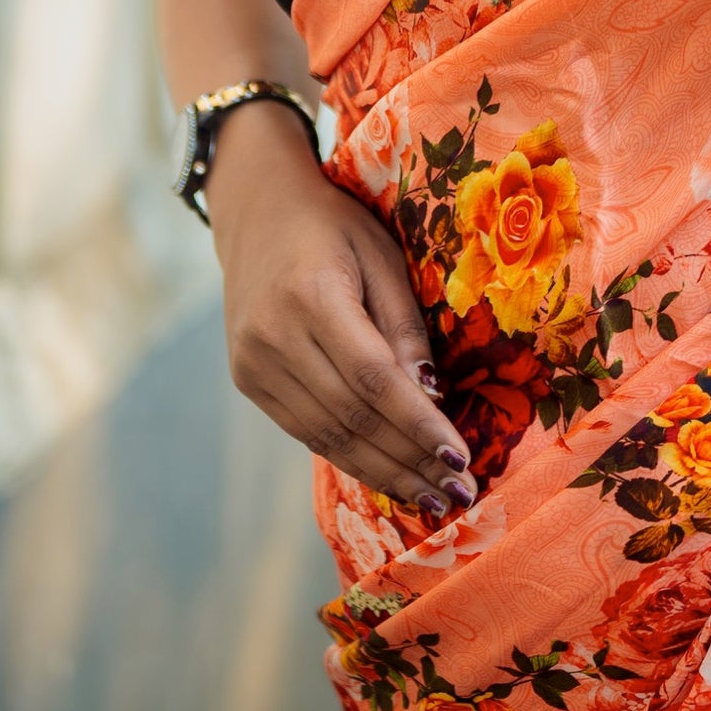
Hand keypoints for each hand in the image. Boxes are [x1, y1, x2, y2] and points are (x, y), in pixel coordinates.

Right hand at [206, 101, 474, 514]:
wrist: (257, 212)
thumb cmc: (333, 226)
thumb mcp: (381, 256)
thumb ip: (404, 325)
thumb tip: (432, 395)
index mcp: (311, 296)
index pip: (373, 380)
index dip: (418, 426)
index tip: (461, 459)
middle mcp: (273, 338)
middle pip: (351, 417)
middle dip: (409, 461)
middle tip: (458, 494)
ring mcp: (253, 365)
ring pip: (327, 436)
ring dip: (383, 472)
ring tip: (431, 498)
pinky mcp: (248, 382)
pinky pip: (306, 431)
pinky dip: (351, 456)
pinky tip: (388, 474)